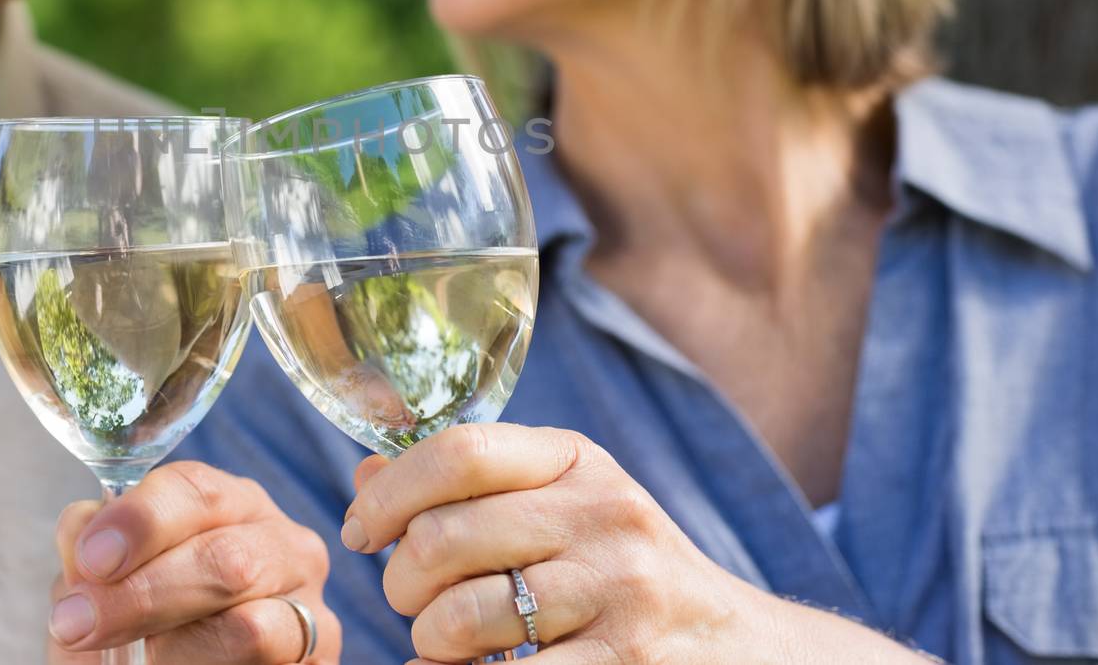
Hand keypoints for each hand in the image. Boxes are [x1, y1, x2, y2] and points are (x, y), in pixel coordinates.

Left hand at [47, 461, 340, 663]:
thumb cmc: (143, 624)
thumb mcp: (108, 584)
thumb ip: (90, 554)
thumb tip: (80, 528)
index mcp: (230, 503)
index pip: (195, 489)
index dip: (140, 520)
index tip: (91, 558)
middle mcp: (282, 540)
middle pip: (224, 557)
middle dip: (142, 595)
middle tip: (78, 624)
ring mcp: (309, 603)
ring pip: (247, 625)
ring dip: (173, 649)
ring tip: (132, 661)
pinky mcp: (321, 655)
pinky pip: (262, 663)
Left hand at [341, 424, 932, 663]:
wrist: (738, 650)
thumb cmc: (623, 572)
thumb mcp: (563, 505)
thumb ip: (470, 488)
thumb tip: (365, 478)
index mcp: (579, 461)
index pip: (458, 452)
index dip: (389, 495)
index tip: (359, 532)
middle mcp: (605, 514)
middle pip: (443, 539)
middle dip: (400, 583)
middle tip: (409, 602)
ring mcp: (620, 593)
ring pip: (459, 618)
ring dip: (427, 643)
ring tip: (443, 644)